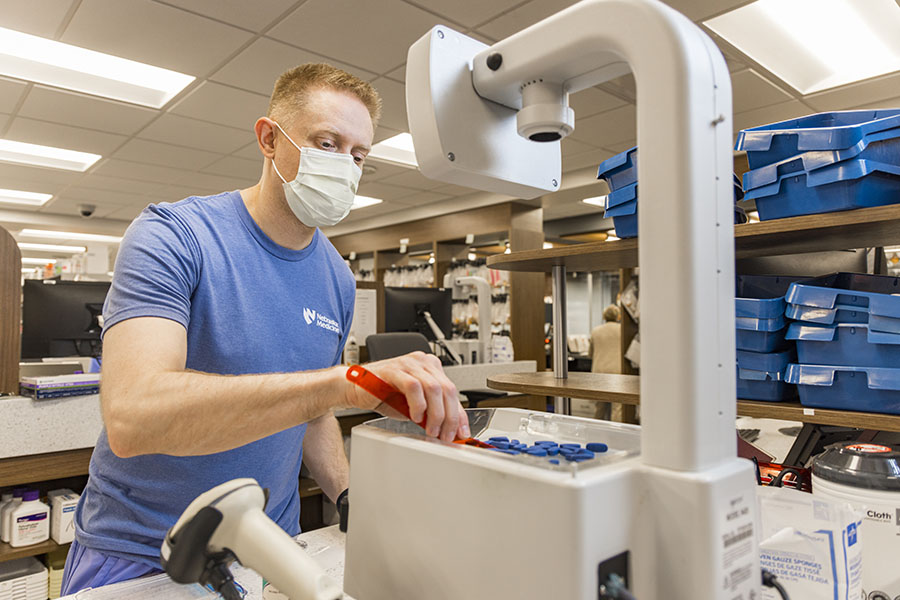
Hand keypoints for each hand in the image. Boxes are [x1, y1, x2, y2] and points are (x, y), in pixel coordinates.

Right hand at [345, 352, 469, 441]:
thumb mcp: (415, 407)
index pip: (453, 391)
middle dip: (450, 417)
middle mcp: (423, 362)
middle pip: (447, 389)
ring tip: (431, 430)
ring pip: (434, 388)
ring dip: (436, 414)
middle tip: (445, 435)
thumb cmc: (384, 394)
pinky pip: (413, 386)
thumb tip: (451, 429)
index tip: (462, 432)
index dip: (460, 414)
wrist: (355, 389)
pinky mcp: (394, 369)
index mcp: (431, 367)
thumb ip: (432, 412)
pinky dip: (418, 404)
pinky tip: (415, 416)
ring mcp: (409, 363)